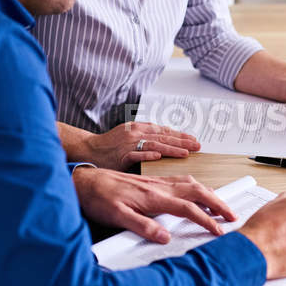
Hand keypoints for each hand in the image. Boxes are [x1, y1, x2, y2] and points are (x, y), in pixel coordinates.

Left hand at [73, 168, 235, 242]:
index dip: (206, 220)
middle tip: (232, 215)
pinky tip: (196, 190)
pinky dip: (196, 186)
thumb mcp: (117, 217)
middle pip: (197, 191)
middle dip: (218, 203)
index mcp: (154, 197)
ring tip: (220, 204)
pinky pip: (181, 180)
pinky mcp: (152, 181)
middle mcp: (159, 187)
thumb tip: (165, 237)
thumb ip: (142, 226)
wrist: (85, 181)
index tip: (219, 231)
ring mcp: (157, 182)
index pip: (188, 209)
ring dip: (209, 193)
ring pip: (192, 183)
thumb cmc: (99, 199)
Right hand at [84, 121, 199, 170]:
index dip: (180, 135)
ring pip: (154, 144)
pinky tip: (158, 157)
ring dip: (171, 148)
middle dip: (182, 141)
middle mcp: (136, 133)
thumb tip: (166, 145)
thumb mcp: (130, 137)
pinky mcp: (120, 154)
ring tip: (185, 153)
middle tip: (197, 145)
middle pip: (163, 136)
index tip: (193, 139)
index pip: (164, 131)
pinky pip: (135, 154)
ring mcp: (128, 143)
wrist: (88, 150)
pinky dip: (147, 155)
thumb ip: (146, 139)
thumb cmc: (110, 146)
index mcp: (139, 128)